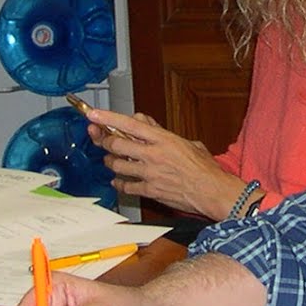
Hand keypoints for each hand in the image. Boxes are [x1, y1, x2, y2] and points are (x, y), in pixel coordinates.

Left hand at [85, 108, 242, 219]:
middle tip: (103, 140)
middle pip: (117, 145)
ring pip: (117, 166)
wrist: (211, 191)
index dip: (108, 118)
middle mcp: (154, 155)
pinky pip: (126, 186)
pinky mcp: (150, 190)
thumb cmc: (204, 168)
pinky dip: (120, 184)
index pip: (130, 124)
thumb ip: (161, 132)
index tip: (93, 115)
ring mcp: (150, 173)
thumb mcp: (186, 142)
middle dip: (105, 142)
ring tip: (112, 161)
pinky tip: (119, 182)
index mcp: (163, 139)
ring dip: (111, 163)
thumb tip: (143, 122)